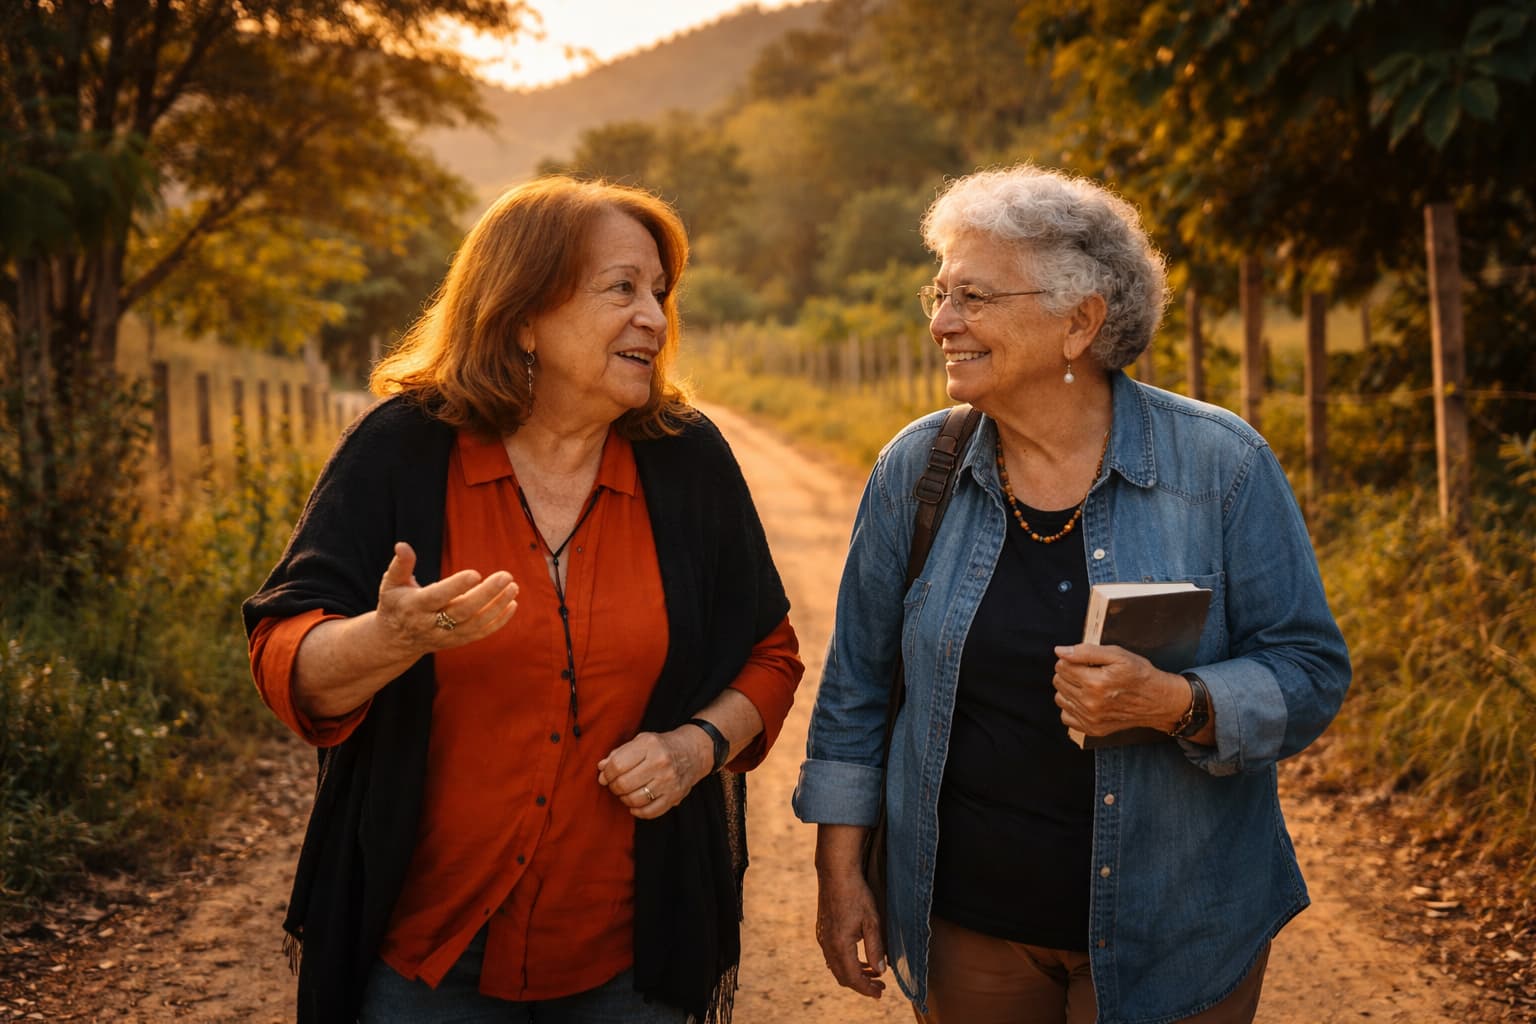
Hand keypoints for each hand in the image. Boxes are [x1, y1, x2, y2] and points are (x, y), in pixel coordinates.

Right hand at [376, 542, 518, 655]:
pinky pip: (480, 633)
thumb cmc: (395, 604)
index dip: (456, 586)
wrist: (395, 640)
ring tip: (513, 587)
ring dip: (497, 607)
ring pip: (475, 624)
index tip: (476, 573)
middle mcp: (430, 624)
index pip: (437, 596)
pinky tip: (512, 604)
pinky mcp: (457, 641)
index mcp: (414, 606)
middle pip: (462, 611)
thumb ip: (400, 565)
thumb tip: (402, 545)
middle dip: (486, 594)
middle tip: (506, 576)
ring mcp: (445, 635)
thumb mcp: (391, 584)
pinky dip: (498, 621)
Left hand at [596, 726, 711, 819]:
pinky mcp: (674, 796)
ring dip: (624, 799)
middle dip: (614, 787)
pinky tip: (635, 804)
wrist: (692, 752)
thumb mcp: (641, 741)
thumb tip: (601, 767)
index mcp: (649, 745)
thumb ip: (619, 753)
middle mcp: (660, 763)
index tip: (605, 776)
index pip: (618, 765)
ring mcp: (669, 781)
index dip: (606, 774)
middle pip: (624, 784)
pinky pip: (650, 812)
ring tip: (625, 793)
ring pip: (635, 799)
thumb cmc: (661, 746)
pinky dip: (637, 811)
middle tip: (615, 785)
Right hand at [815, 859, 886, 998]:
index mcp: (840, 945)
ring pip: (836, 967)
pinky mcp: (822, 931)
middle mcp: (827, 945)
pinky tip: (858, 958)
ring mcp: (822, 938)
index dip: (867, 989)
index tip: (880, 993)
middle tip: (880, 986)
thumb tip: (880, 970)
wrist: (836, 873)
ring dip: (854, 973)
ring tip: (873, 972)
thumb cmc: (856, 894)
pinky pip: (831, 956)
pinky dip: (845, 963)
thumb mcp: (872, 921)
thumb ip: (876, 948)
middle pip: (843, 976)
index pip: (853, 978)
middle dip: (861, 984)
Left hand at [1052, 642, 1186, 736]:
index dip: (1070, 659)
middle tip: (1088, 672)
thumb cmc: (1139, 675)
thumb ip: (1086, 651)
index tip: (1084, 661)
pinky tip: (1085, 700)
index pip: (1062, 666)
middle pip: (1059, 681)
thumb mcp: (1118, 655)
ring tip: (1086, 685)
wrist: (1157, 701)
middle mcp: (1090, 703)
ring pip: (1060, 698)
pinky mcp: (1092, 729)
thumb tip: (1060, 651)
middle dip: (1069, 672)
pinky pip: (1066, 716)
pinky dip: (1071, 707)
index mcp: (1095, 683)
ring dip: (1068, 689)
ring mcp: (1090, 719)